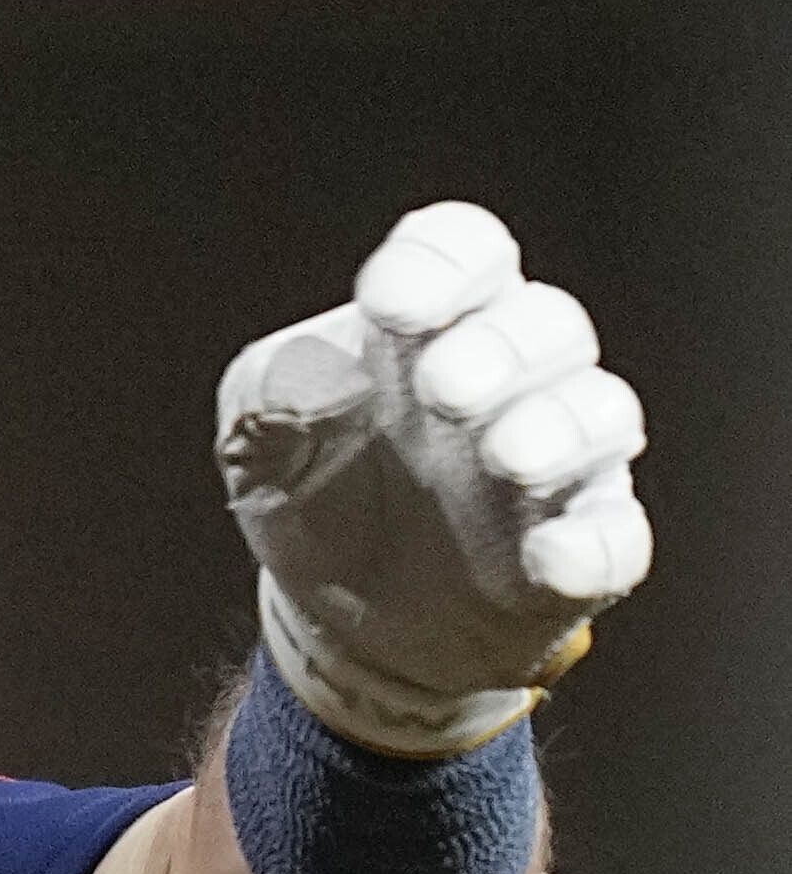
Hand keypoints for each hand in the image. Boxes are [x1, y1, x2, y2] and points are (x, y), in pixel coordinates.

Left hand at [216, 200, 651, 760]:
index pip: (466, 252)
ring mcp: (553, 466)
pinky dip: (593, 544)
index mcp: (432, 325)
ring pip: (601, 415)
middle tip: (443, 390)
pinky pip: (615, 540)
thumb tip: (311, 383)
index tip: (388, 305)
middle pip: (548, 323)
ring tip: (505, 457)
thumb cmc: (310, 493)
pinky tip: (551, 556)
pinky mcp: (574, 555)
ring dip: (560, 428)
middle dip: (503, 347)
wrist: (335, 621)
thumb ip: (268, 393)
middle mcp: (510, 379)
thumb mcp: (258, 438)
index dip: (442, 263)